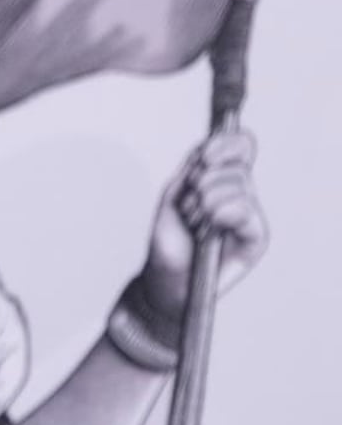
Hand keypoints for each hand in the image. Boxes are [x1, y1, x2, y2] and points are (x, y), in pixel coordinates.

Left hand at [137, 129, 267, 331]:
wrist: (166, 280)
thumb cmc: (169, 242)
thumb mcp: (172, 197)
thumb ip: (191, 170)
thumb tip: (207, 150)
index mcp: (222, 178)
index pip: (241, 145)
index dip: (225, 144)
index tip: (202, 158)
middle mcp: (241, 193)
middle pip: (237, 164)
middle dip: (203, 181)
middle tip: (189, 206)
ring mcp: (250, 215)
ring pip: (239, 185)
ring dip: (205, 202)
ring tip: (195, 224)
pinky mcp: (256, 237)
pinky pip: (246, 210)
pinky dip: (223, 213)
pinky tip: (210, 229)